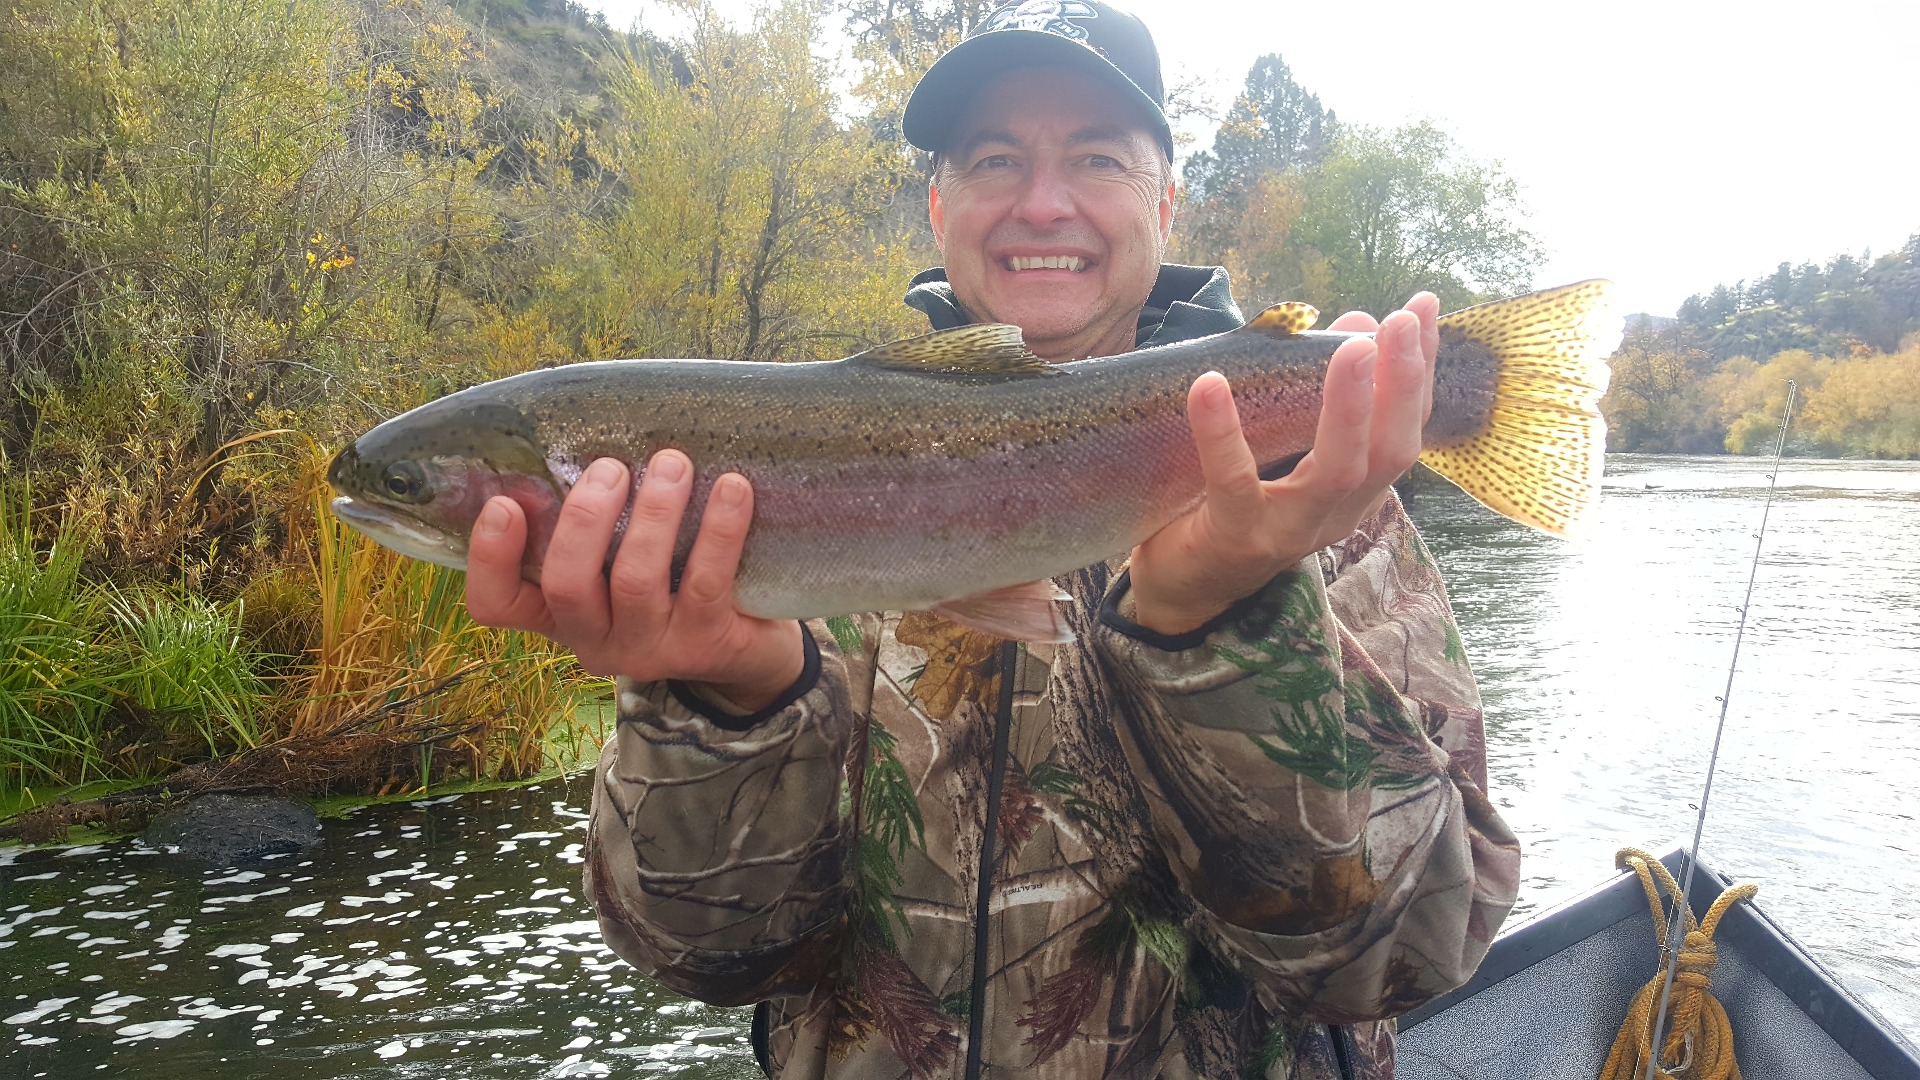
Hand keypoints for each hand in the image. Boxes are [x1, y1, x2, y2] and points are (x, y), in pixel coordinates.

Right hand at [463, 451, 805, 712]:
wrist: (746, 645)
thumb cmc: (670, 581)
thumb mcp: (619, 559)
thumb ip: (594, 523)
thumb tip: (586, 439)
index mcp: (559, 614)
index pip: (497, 603)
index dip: (490, 558)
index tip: (504, 503)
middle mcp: (595, 639)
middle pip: (567, 586)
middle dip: (586, 519)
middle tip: (611, 469)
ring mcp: (650, 647)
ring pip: (636, 581)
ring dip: (653, 514)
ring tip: (673, 464)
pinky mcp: (706, 643)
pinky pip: (707, 581)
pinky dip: (720, 529)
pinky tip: (732, 488)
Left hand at [1127, 294, 1439, 635]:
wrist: (1182, 585)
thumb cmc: (1235, 503)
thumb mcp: (1285, 446)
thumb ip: (1317, 393)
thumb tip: (1356, 321)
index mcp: (1356, 490)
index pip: (1405, 427)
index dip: (1420, 369)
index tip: (1424, 307)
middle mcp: (1336, 512)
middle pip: (1389, 452)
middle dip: (1401, 384)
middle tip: (1397, 321)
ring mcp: (1289, 530)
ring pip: (1335, 473)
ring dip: (1348, 408)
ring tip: (1352, 348)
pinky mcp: (1235, 536)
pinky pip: (1234, 484)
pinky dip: (1222, 434)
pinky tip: (1210, 385)